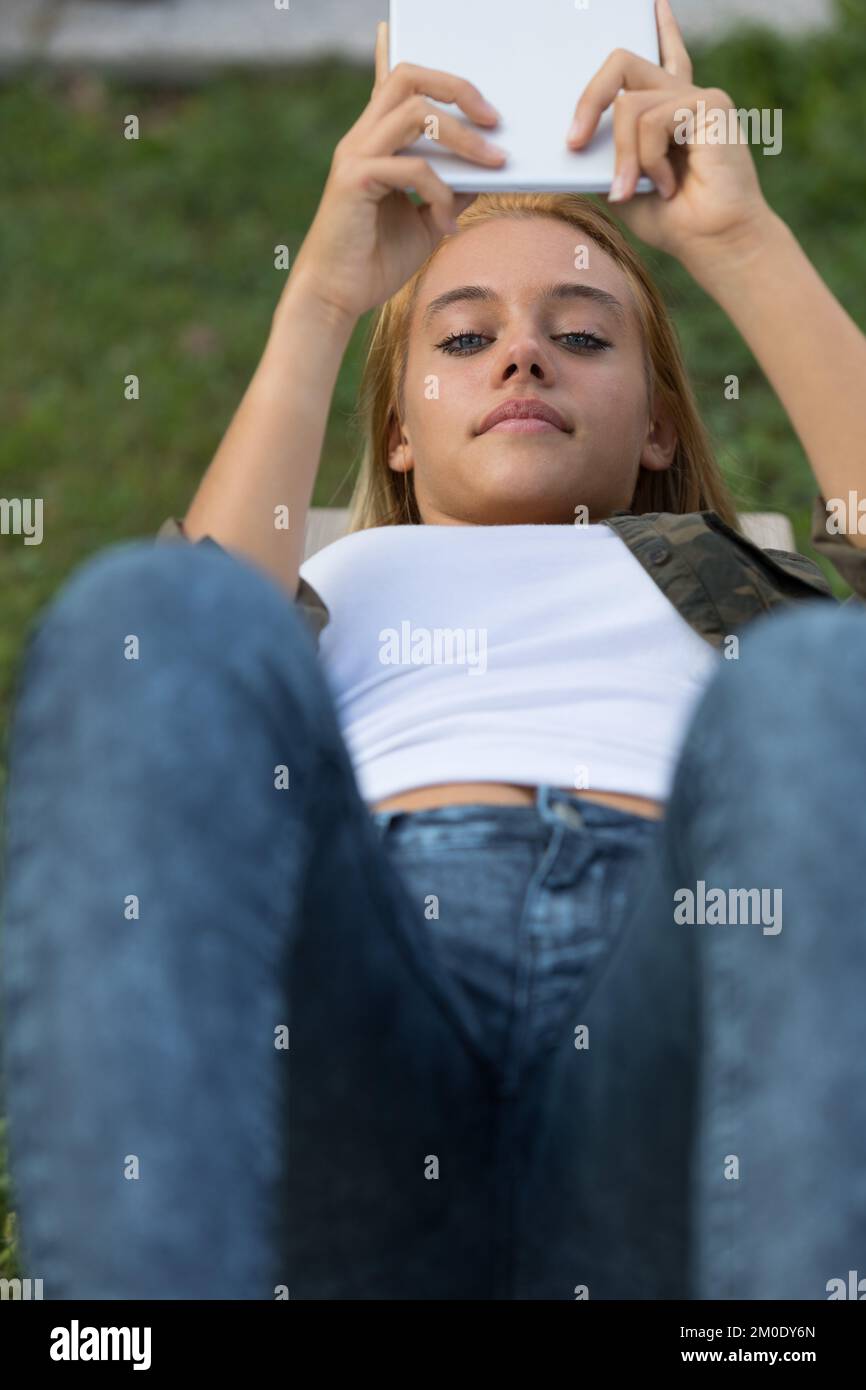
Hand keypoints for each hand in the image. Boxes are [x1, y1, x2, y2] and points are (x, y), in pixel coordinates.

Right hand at [290, 21, 504, 322]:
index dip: (398, 49)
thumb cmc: (376, 261)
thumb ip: (452, 189)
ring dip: (464, 137)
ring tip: (494, 163)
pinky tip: (448, 224)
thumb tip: (487, 169)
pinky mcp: (355, 179)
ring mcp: (355, 154)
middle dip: (458, 88)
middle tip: (494, 119)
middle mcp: (361, 138)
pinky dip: (441, 193)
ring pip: (416, 113)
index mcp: (374, 141)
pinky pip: (413, 167)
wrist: (336, 298)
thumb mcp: (428, 220)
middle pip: (409, 77)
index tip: (413, 36)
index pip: (389, 82)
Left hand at [567, 0, 772, 269]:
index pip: (663, 56)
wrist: (713, 244)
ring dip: (624, 157)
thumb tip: (572, 141)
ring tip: (633, 190)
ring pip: (630, 106)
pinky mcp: (710, 104)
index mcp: (669, 112)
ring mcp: (697, 97)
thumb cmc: (674, 221)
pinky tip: (668, 185)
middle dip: (589, 101)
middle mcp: (683, 97)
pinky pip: (653, 120)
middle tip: (575, 143)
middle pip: (622, 64)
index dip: (661, 28)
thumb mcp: (622, 187)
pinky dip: (649, 160)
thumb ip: (604, 157)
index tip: (653, 3)